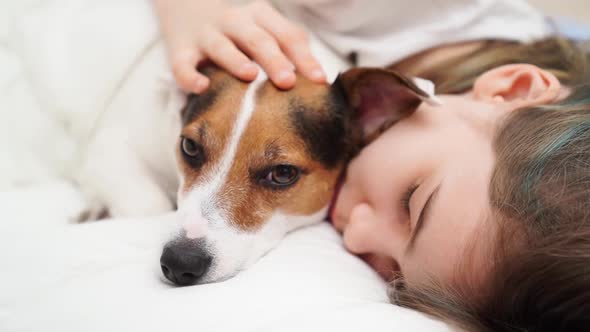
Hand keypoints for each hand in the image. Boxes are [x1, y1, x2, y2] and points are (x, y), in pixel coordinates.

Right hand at [155, 0, 325, 93]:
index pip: (287, 35)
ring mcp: (206, 35)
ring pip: (221, 46)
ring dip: (236, 60)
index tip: (319, 80)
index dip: (304, 57)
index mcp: (260, 16)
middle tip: (288, 81)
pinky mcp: (180, 50)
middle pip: (258, 39)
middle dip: (274, 60)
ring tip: (250, 75)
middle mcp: (234, 22)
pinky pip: (182, 64)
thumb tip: (319, 80)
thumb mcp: (265, 31)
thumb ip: (289, 49)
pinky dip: (189, 76)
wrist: (186, 9)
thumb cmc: (240, 32)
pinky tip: (201, 88)